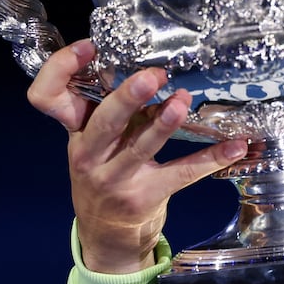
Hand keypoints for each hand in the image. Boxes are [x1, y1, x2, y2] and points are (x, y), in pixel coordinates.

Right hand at [26, 39, 247, 273]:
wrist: (105, 235)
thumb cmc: (105, 175)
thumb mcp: (97, 143)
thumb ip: (114, 112)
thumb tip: (149, 72)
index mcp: (76, 133)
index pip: (47, 98)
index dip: (61, 68)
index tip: (89, 47)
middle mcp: (88, 155)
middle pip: (103, 122)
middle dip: (128, 97)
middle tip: (153, 76)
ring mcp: (114, 179)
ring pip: (140, 147)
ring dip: (165, 124)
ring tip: (183, 101)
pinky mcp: (143, 198)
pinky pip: (181, 173)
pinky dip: (212, 159)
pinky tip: (236, 147)